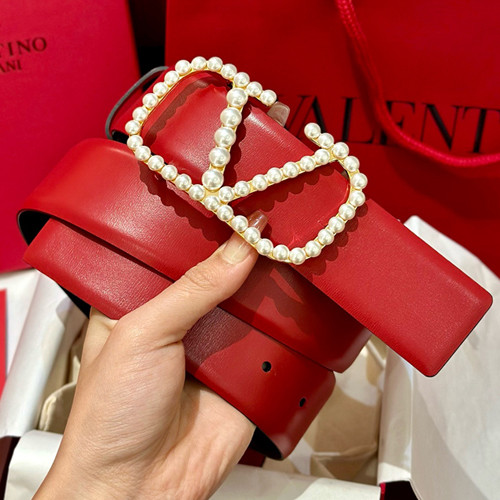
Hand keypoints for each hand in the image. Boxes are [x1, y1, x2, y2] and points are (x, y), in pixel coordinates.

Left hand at [35, 212, 266, 499]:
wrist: (139, 489)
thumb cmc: (112, 417)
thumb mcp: (144, 333)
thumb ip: (193, 288)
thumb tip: (237, 247)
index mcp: (146, 302)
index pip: (179, 251)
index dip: (206, 227)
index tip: (233, 200)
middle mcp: (186, 320)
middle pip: (225, 274)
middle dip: (248, 251)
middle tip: (271, 218)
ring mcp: (220, 346)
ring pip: (256, 303)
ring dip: (273, 284)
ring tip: (294, 245)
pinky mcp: (248, 374)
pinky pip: (278, 343)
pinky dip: (293, 325)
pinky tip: (304, 296)